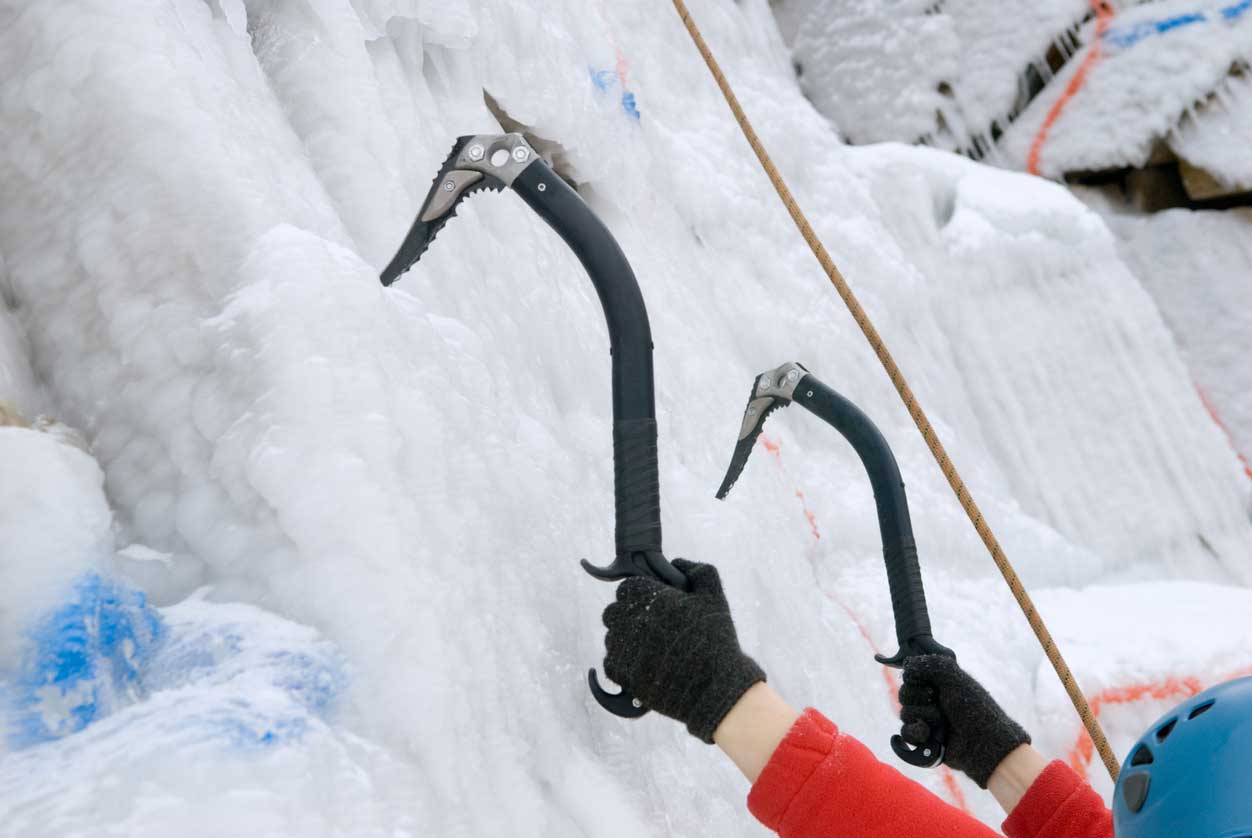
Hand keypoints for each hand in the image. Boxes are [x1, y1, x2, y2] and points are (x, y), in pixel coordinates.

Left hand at [601, 559, 765, 742]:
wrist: (714, 685)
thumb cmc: (715, 638)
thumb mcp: (714, 595)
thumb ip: (697, 571)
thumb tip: (677, 563)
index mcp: (648, 597)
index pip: (627, 588)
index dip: (641, 596)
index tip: (655, 607)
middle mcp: (630, 619)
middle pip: (615, 611)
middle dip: (629, 616)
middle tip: (653, 628)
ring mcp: (623, 647)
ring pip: (612, 636)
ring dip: (626, 640)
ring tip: (652, 650)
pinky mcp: (622, 673)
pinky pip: (611, 662)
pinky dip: (624, 663)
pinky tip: (644, 665)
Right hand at [899, 655, 1030, 787]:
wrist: (983, 743)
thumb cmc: (974, 708)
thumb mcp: (954, 677)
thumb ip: (928, 664)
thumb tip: (907, 665)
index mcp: (938, 683)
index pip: (910, 675)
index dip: (915, 679)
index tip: (930, 684)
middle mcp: (931, 700)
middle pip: (904, 694)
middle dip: (919, 698)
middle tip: (937, 701)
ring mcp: (927, 720)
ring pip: (904, 713)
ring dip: (923, 716)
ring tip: (941, 722)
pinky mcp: (925, 739)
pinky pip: (905, 734)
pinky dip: (914, 733)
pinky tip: (927, 734)